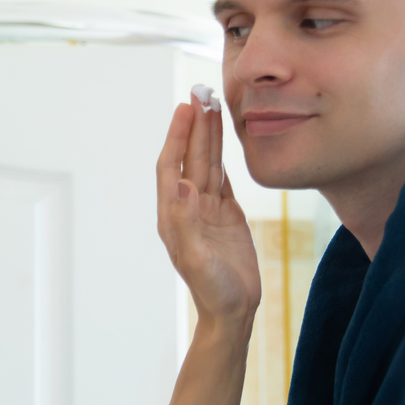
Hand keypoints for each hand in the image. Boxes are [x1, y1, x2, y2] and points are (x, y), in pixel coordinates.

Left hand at [155, 96, 261, 327]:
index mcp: (174, 215)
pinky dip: (223, 155)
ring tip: (213, 106)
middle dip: (194, 126)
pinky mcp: (227, 215)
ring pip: (207, 164)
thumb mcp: (196, 258)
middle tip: (200, 94)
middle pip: (189, 158)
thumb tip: (180, 184)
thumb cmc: (213, 290)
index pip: (172, 166)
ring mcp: (207, 210)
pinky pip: (222, 177)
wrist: (232, 311)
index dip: (177, 136)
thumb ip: (186, 222)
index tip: (185, 109)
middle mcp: (187, 207)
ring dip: (209, 136)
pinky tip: (224, 138)